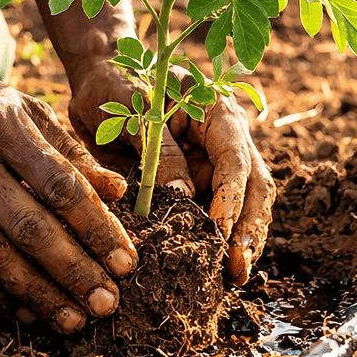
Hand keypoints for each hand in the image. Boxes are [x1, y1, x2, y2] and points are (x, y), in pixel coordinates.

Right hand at [0, 58, 136, 332]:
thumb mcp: (28, 109)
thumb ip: (72, 152)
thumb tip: (118, 192)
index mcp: (5, 126)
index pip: (60, 187)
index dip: (97, 229)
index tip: (126, 263)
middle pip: (29, 227)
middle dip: (73, 272)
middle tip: (107, 304)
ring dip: (38, 294)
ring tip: (73, 320)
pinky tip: (27, 312)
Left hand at [68, 59, 275, 283]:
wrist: (102, 82)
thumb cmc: (116, 88)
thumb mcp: (133, 114)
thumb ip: (159, 152)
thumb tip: (183, 196)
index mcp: (216, 113)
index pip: (235, 159)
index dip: (232, 198)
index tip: (222, 232)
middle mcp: (225, 139)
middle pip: (254, 185)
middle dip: (249, 227)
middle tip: (238, 266)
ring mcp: (216, 161)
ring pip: (245, 202)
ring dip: (243, 238)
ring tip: (236, 274)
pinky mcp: (202, 179)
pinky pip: (219, 210)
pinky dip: (223, 238)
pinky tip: (218, 266)